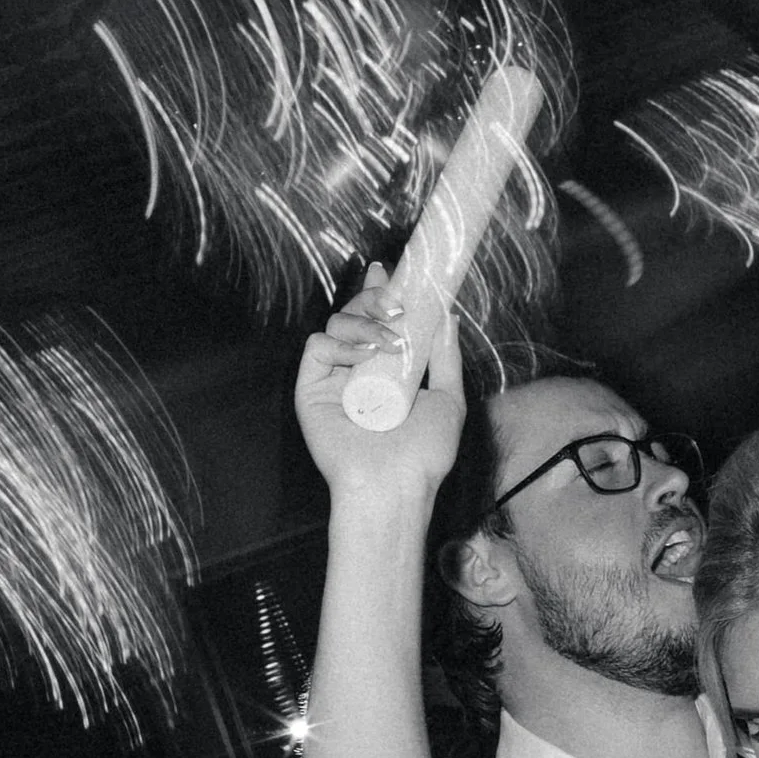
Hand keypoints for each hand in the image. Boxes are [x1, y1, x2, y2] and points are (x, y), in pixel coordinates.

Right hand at [293, 263, 465, 508]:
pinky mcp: (311, 390)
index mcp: (384, 371)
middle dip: (374, 299)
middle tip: (396, 305)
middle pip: (355, 315)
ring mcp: (332, 380)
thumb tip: (447, 315)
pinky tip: (366, 358)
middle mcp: (356, 371)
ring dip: (365, 323)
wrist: (396, 486)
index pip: (378, 321)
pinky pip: (318, 348)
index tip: (394, 270)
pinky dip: (341, 344)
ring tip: (391, 343)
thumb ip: (445, 358)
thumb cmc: (423, 454)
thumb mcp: (447, 400)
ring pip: (336, 324)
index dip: (381, 292)